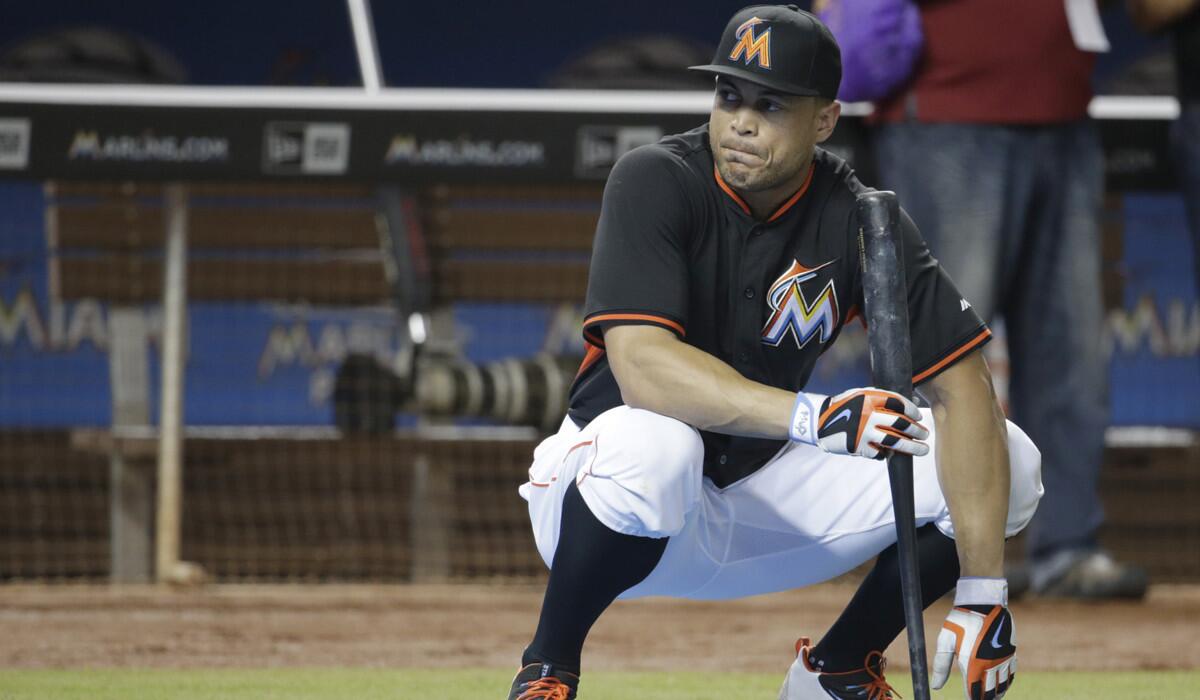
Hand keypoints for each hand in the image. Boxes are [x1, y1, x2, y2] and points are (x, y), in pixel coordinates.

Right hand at [789, 388, 928, 458]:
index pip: (898, 403)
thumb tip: (912, 404)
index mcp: (869, 398)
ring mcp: (863, 432)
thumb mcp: (860, 395)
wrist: (818, 422)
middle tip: (924, 434)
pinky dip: (887, 453)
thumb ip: (883, 398)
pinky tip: (892, 452)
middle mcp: (867, 415)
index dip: (912, 411)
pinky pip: (880, 453)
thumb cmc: (844, 407)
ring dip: (912, 447)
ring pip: (894, 442)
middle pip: (900, 424)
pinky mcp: (859, 447)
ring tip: (922, 449)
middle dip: (916, 430)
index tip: (918, 417)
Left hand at [932, 604, 1016, 699]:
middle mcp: (991, 665)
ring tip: (991, 696)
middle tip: (978, 699)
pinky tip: (1002, 683)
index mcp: (973, 664)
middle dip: (984, 698)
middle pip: (990, 692)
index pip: (974, 692)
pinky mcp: (1011, 652)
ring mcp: (1003, 659)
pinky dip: (1007, 681)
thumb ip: (941, 665)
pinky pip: (1012, 673)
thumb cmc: (960, 620)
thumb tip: (936, 686)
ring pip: (1003, 684)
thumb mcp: (945, 641)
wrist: (983, 601)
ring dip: (997, 693)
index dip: (971, 699)